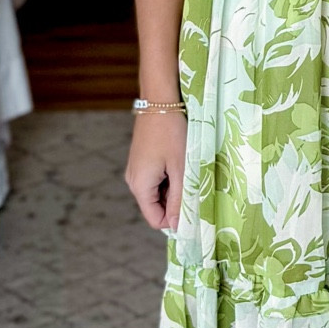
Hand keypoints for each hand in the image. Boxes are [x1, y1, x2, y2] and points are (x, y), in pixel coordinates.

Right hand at [125, 111, 187, 230]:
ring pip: (157, 193)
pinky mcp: (141, 161)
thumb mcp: (180, 168)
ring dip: (174, 189)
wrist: (159, 101)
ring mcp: (136, 170)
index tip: (194, 209)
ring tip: (187, 171)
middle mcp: (134, 181)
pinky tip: (180, 163)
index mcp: (140, 186)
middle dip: (176, 203)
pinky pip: (156, 180)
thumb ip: (179, 199)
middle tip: (193, 185)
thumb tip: (179, 226)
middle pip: (156, 207)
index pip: (156, 220)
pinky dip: (170, 178)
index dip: (175, 220)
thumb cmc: (171, 133)